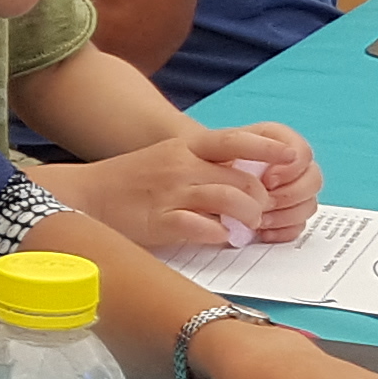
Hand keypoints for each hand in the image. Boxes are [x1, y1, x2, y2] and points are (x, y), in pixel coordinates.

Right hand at [37, 122, 323, 251]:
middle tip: (259, 213)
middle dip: (260, 198)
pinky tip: (220, 239)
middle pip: (242, 178)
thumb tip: (246, 178)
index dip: (268, 147)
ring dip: (247, 217)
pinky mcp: (160, 222)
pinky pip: (203, 228)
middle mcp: (182, 165)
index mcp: (186, 146)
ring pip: (230, 200)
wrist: (85, 194)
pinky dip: (219, 235)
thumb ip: (205, 164)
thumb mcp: (170, 158)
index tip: (293, 158)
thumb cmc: (131, 180)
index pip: (236, 140)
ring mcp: (171, 193)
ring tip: (245, 229)